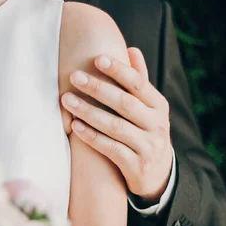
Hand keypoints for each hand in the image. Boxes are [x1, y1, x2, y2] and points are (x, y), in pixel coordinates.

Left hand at [61, 47, 172, 201]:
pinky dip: (92, 137)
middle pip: (125, 103)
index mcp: (159, 106)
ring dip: (89, 112)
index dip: (119, 70)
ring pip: (116, 127)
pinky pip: (111, 149)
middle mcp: (157, 125)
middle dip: (98, 88)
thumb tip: (131, 49)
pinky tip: (75, 127)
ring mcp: (148, 146)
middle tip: (74, 77)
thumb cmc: (145, 134)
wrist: (158, 176)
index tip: (97, 58)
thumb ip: (139, 82)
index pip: (139, 84)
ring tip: (66, 100)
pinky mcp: (136, 166)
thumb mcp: (149, 109)